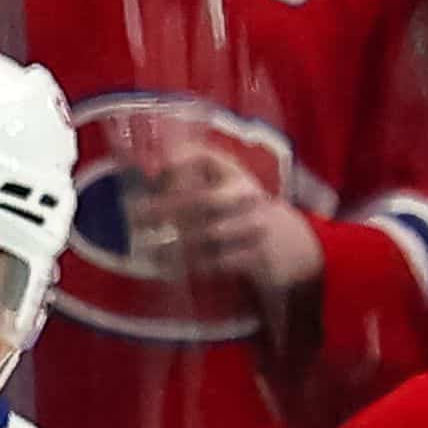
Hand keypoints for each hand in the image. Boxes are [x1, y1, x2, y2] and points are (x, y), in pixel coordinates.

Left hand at [142, 149, 322, 301]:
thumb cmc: (241, 214)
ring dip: (174, 241)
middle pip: (203, 199)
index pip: (209, 159)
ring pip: (208, 233)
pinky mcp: (255, 257)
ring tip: (147, 248)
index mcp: (236, 176)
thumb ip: (192, 179)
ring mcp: (253, 226)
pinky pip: (218, 261)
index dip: (183, 159)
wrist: (292, 245)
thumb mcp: (226, 190)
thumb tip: (149, 169)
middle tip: (134, 215)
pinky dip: (190, 266)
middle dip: (166, 207)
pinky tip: (166, 269)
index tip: (155, 169)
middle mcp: (247, 197)